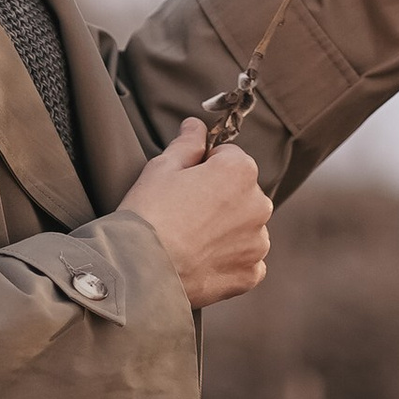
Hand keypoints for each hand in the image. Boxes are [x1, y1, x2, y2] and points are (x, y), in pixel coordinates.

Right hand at [116, 116, 273, 309]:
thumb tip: (196, 125)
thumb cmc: (148, 213)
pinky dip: (230, 260)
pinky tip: (202, 260)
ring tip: (191, 239)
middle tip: (184, 212)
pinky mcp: (250, 273)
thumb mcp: (162, 167)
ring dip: (227, 230)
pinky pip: (247, 261)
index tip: (184, 183)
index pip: (229, 157)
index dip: (204, 167)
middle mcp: (259, 204)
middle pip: (242, 192)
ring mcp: (257, 242)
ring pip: (246, 227)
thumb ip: (187, 143)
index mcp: (240, 171)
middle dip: (220, 198)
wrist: (139, 270)